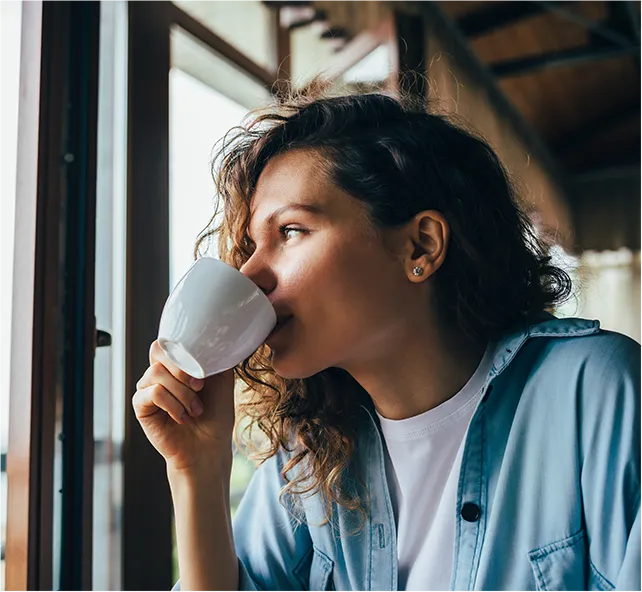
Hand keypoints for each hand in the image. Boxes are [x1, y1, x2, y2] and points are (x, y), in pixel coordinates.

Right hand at [132, 340, 235, 471]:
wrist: (210, 445)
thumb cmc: (216, 413)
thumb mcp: (221, 378)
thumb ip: (213, 357)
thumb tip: (212, 340)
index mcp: (175, 364)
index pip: (168, 342)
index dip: (184, 351)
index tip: (203, 372)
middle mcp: (159, 374)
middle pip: (158, 352)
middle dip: (182, 370)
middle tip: (199, 387)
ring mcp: (147, 389)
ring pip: (157, 373)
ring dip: (182, 393)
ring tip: (194, 409)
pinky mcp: (141, 407)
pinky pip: (153, 393)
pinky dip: (173, 405)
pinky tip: (182, 417)